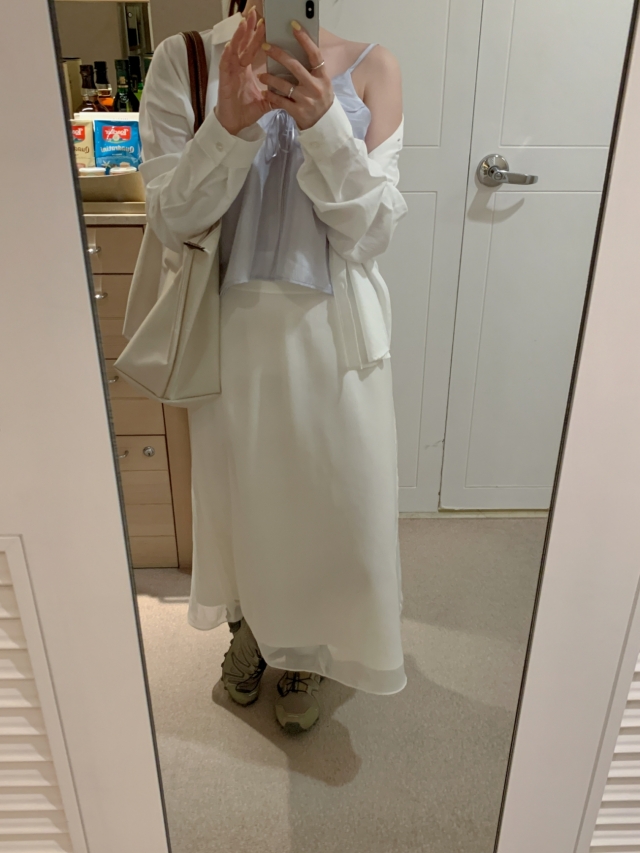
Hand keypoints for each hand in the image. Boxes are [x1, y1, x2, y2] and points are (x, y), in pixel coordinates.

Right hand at [215, 8, 270, 135]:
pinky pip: (225, 66)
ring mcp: (230, 73)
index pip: (252, 48)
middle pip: (243, 44)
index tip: (264, 23)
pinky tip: (231, 46)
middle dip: (248, 28)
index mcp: (246, 69)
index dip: (257, 35)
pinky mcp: (224, 81)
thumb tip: (291, 89)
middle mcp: (237, 68)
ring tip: (244, 23)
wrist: (235, 125)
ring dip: (238, 36)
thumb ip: (276, 92)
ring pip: (233, 50)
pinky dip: (228, 55)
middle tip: (254, 13)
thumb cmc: (246, 111)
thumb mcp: (266, 100)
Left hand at [259, 22, 333, 130]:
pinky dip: (271, 96)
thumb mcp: (322, 83)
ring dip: (270, 79)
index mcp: (322, 76)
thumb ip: (312, 70)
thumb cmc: (321, 100)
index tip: (294, 26)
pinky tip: (265, 92)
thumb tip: (298, 50)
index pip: (314, 54)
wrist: (325, 125)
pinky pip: (281, 101)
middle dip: (279, 55)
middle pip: (295, 66)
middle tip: (266, 47)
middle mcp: (315, 87)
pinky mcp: (298, 112)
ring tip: (262, 76)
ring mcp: (306, 100)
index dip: (304, 39)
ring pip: (284, 85)